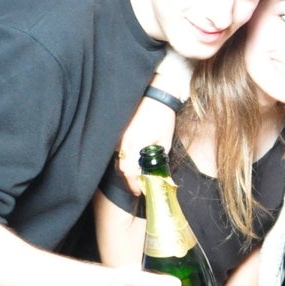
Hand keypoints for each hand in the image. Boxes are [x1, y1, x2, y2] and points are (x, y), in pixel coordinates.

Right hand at [116, 51, 192, 192]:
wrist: (155, 94)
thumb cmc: (162, 116)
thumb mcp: (165, 140)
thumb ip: (159, 158)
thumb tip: (160, 173)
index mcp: (135, 145)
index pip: (129, 172)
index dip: (134, 184)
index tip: (140, 191)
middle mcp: (123, 141)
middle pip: (122, 168)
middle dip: (130, 179)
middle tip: (140, 185)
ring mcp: (120, 136)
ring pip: (119, 159)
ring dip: (127, 169)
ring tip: (139, 174)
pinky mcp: (120, 131)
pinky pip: (119, 150)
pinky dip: (125, 158)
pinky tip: (134, 160)